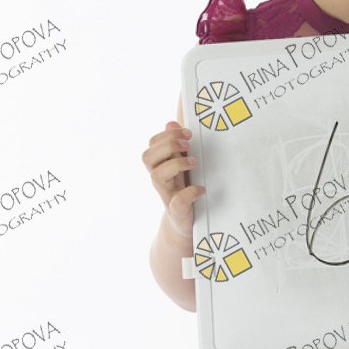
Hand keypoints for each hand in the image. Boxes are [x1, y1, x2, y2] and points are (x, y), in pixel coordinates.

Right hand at [141, 119, 205, 241]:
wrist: (184, 225)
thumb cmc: (183, 191)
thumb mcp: (180, 166)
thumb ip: (175, 146)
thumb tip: (171, 123)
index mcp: (160, 166)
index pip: (152, 145)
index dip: (167, 136)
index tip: (187, 133)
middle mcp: (159, 179)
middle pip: (147, 157)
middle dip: (168, 146)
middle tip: (188, 145)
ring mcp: (166, 195)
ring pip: (156, 176)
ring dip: (176, 165)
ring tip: (193, 163)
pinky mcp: (176, 211)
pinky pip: (177, 201)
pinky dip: (190, 193)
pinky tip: (201, 189)